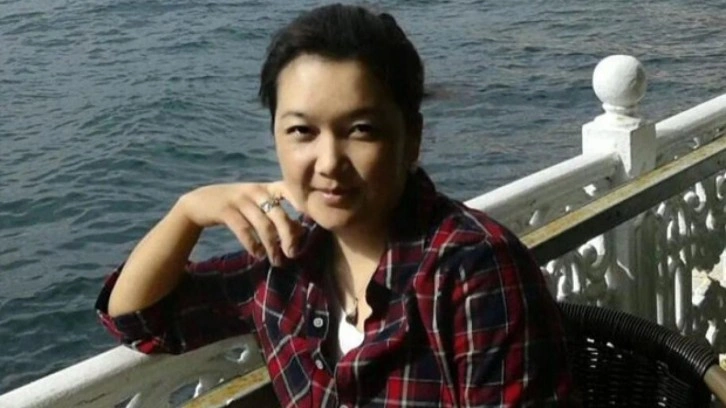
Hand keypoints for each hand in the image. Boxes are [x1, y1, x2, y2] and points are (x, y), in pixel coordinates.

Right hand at [175, 181, 303, 265]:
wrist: (200, 202)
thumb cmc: (236, 206)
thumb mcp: (257, 204)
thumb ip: (277, 214)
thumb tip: (300, 232)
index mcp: (267, 188)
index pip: (289, 191)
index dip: (302, 205)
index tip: (312, 222)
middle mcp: (256, 191)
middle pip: (279, 215)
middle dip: (288, 236)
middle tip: (292, 254)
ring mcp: (240, 199)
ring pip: (263, 225)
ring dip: (272, 246)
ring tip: (276, 260)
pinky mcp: (225, 210)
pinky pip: (244, 230)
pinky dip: (253, 245)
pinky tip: (258, 254)